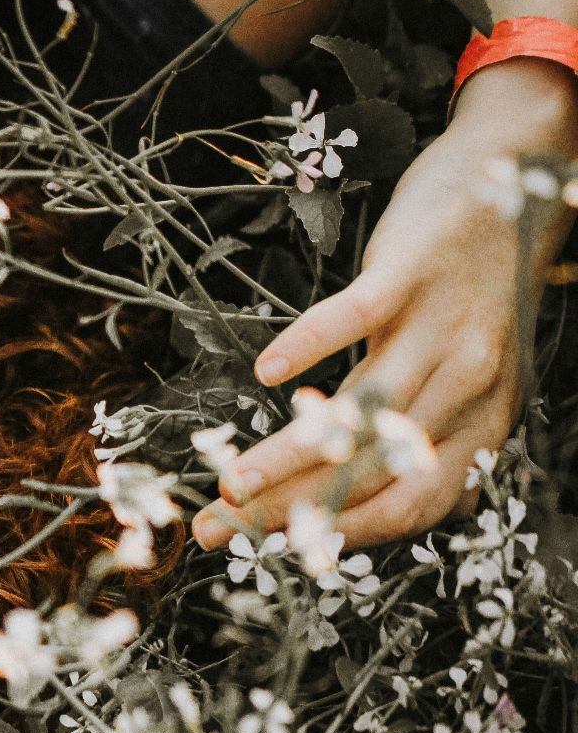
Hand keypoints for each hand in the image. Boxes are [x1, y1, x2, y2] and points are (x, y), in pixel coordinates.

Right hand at [193, 64, 577, 551]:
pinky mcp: (410, 273)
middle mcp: (468, 384)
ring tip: (229, 480)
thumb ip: (426, 434)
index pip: (412, 505)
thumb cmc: (477, 291)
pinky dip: (310, 347)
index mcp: (482, 422)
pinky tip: (266, 371)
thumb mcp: (467, 374)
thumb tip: (370, 506)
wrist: (517, 180)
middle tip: (216, 529)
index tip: (270, 552)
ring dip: (288, 453)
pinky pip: (354, 318)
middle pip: (372, 469)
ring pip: (358, 411)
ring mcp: (440, 327)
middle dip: (289, 510)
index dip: (340, 535)